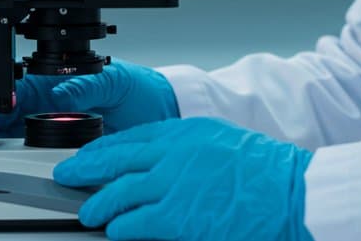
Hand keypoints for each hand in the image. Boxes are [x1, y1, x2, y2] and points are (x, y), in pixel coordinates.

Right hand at [0, 59, 178, 138]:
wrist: (163, 111)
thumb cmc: (142, 88)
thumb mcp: (116, 80)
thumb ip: (87, 86)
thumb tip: (61, 93)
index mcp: (66, 78)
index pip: (27, 86)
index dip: (5, 95)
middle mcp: (59, 99)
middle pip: (15, 106)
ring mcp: (62, 120)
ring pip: (19, 124)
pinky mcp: (69, 140)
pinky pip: (36, 142)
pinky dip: (16, 144)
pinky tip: (1, 145)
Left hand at [53, 117, 314, 240]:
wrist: (292, 191)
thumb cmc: (267, 173)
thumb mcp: (223, 144)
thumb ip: (189, 152)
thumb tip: (162, 166)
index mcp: (185, 131)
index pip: (131, 137)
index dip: (104, 148)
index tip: (90, 155)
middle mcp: (173, 152)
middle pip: (114, 159)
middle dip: (86, 168)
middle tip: (68, 175)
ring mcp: (172, 184)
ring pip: (118, 192)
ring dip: (98, 204)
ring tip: (88, 212)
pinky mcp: (176, 217)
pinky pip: (134, 222)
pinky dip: (120, 226)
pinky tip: (114, 230)